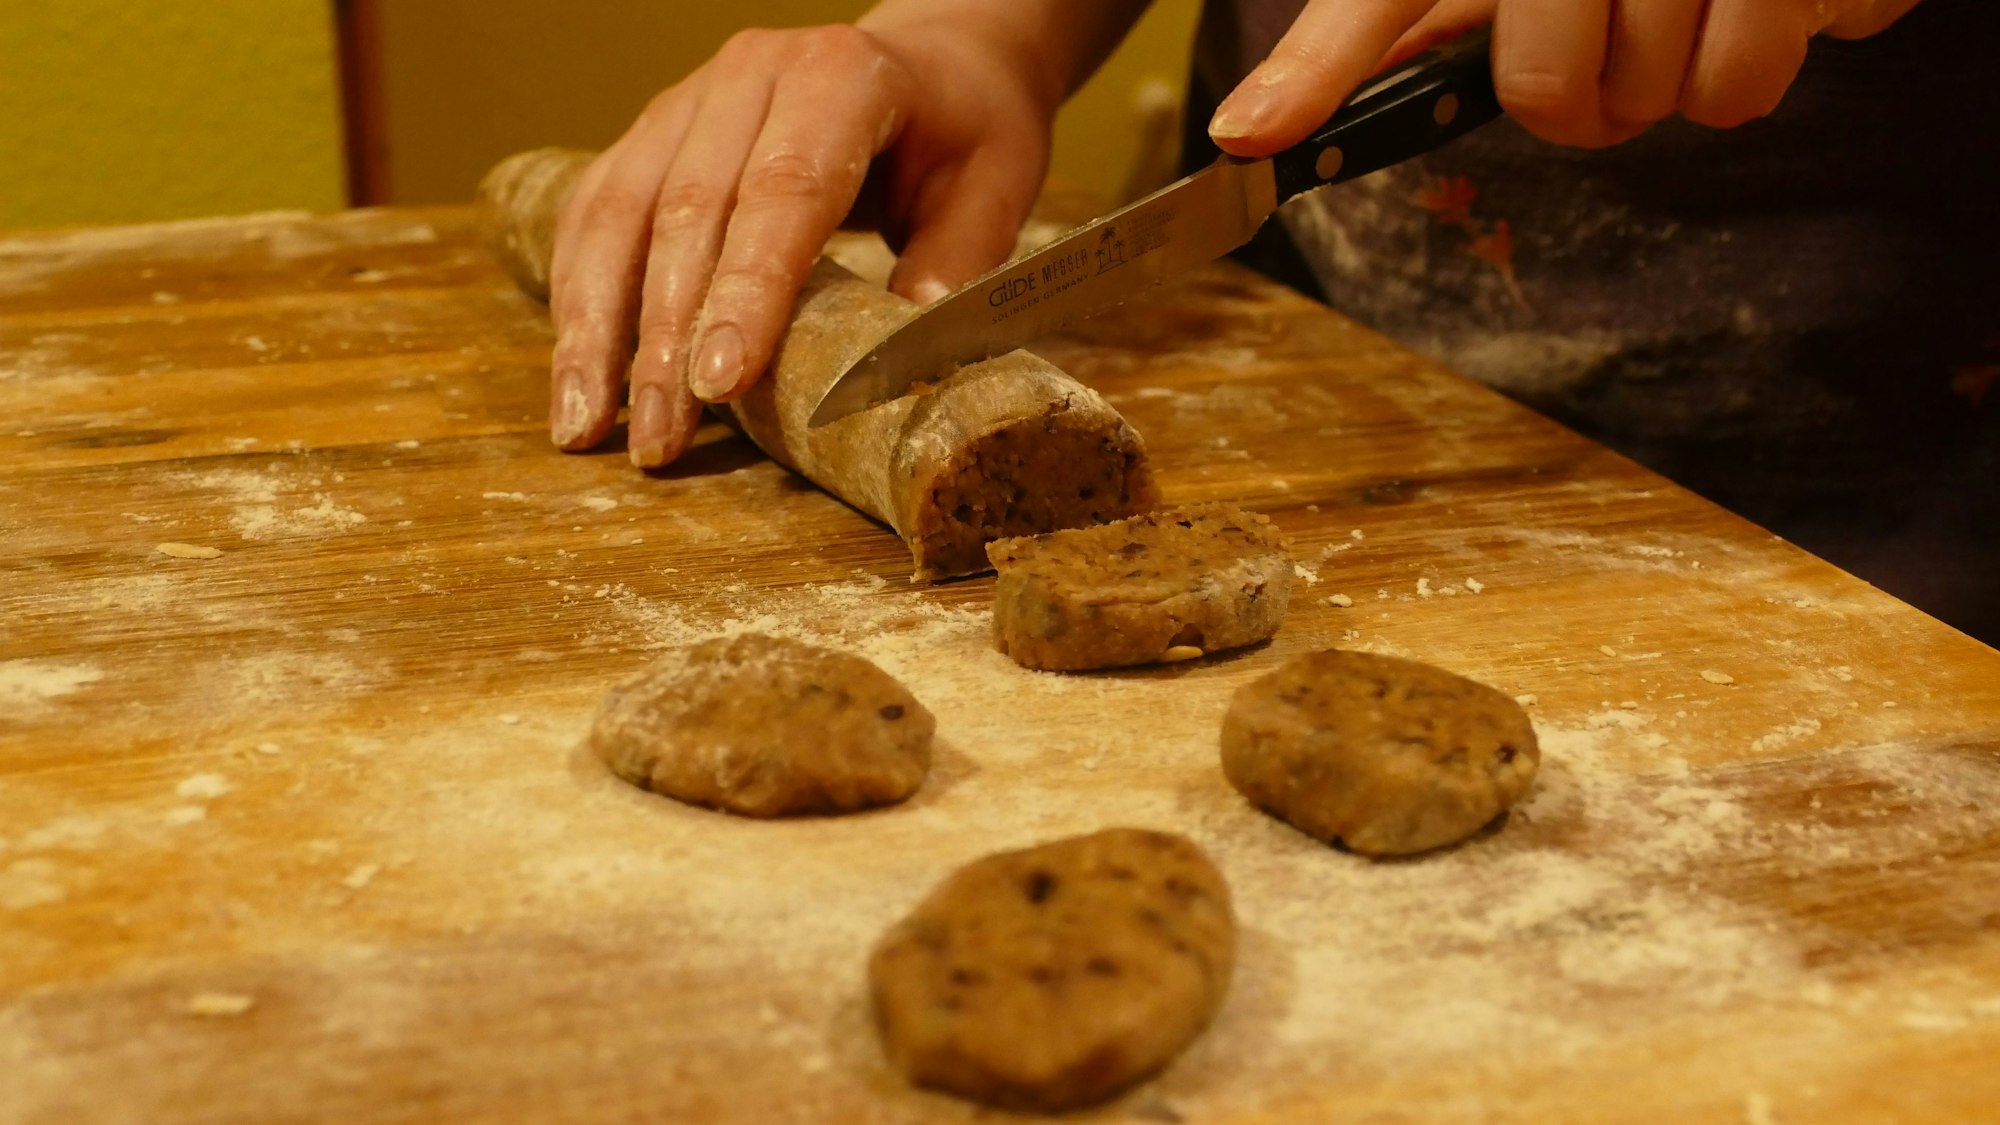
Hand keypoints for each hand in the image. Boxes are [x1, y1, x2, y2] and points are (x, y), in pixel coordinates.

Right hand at [547, 20, 1053, 466]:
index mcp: (838, 76)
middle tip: (659, 440)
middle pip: (687, 212)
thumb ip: (955, 264)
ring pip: (619, 215)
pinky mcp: (650, 135)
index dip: (746, 291)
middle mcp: (748, 75)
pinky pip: (594, 214)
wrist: (927, 62)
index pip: (782, 191)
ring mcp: (686, 100)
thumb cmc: (962, 131)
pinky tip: (575, 375)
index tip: (721, 383)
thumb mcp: (994, 186)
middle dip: (665, 338)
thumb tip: (900, 358)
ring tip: (586, 428)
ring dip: (596, 329)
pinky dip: (578, 297)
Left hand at [1208, 0, 1926, 153]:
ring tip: (1688, 10)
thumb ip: (1402, 27)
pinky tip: (1755, 10)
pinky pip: (1735, 90)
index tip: (1250, 139)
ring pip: (1645, 96)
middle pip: (1543, 91)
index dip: (1312, 74)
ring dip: (1666, 87)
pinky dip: (1740, 80)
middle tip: (1613, 47)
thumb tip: (1272, 117)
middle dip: (1579, 103)